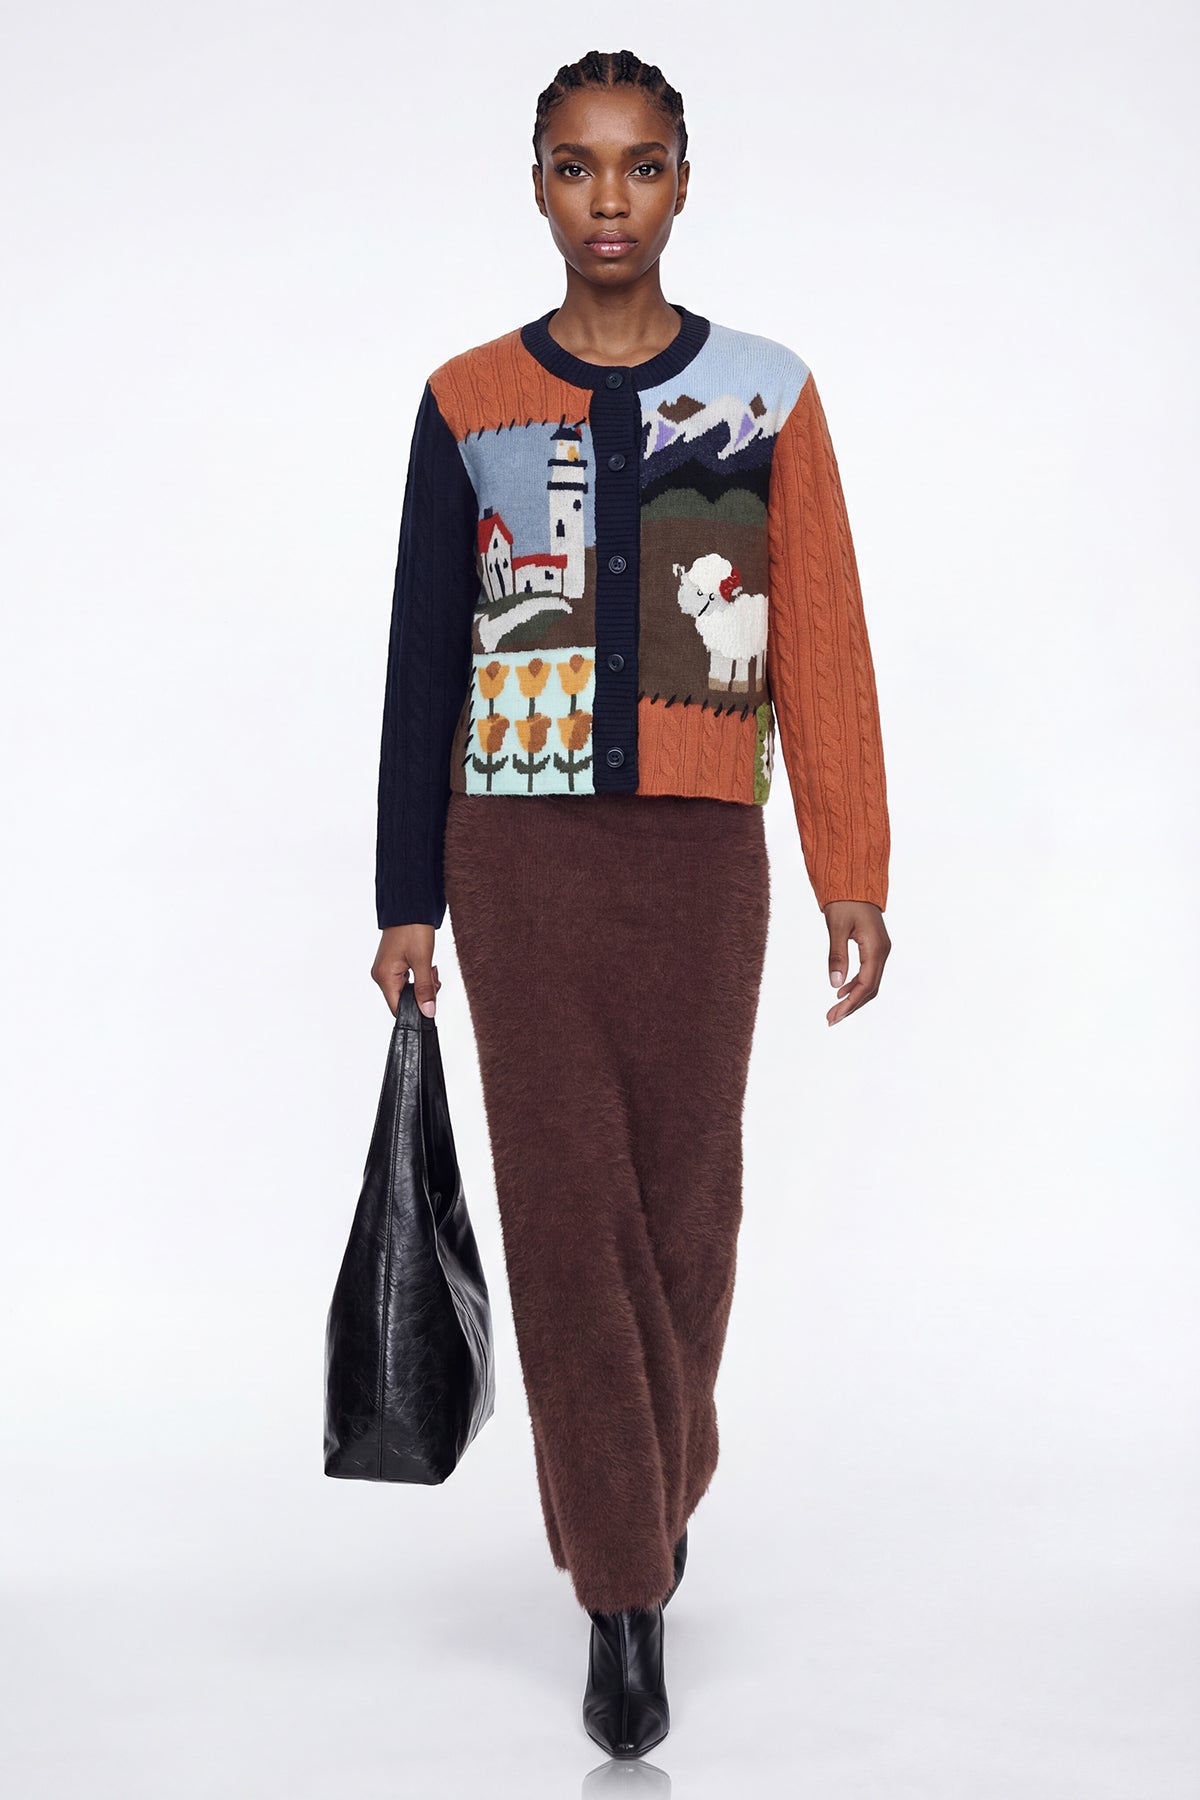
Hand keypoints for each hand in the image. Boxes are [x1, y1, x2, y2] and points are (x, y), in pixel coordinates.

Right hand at [372, 924, 441, 1017]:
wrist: (410, 905)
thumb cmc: (412, 928)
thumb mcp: (423, 961)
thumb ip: (425, 989)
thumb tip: (428, 1011)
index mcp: (384, 976)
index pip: (397, 1008)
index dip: (416, 1010)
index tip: (431, 1002)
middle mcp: (381, 975)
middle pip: (403, 999)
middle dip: (422, 993)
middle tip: (433, 978)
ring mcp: (386, 969)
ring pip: (407, 989)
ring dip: (423, 983)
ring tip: (430, 968)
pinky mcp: (392, 963)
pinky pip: (406, 979)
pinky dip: (419, 976)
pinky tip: (425, 966)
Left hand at [824, 900, 889, 1025]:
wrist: (855, 882)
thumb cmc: (844, 902)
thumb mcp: (836, 927)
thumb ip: (837, 956)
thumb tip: (835, 985)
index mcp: (875, 948)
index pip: (865, 985)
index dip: (850, 1003)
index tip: (833, 1016)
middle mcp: (882, 952)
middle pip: (870, 988)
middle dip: (851, 1006)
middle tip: (831, 1019)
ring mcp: (881, 950)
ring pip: (870, 983)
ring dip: (853, 998)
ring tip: (834, 1011)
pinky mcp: (875, 948)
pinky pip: (868, 973)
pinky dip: (856, 985)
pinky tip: (841, 991)